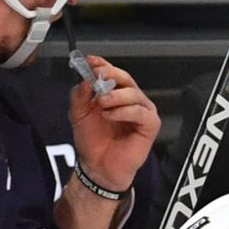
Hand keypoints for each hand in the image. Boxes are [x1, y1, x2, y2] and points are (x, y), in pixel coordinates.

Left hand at [69, 55, 158, 192]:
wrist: (98, 166)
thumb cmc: (93, 141)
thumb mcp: (78, 114)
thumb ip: (80, 96)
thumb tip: (85, 79)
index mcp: (116, 94)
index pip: (113, 73)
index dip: (103, 65)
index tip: (90, 61)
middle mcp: (132, 100)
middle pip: (126, 79)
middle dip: (111, 75)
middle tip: (97, 79)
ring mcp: (143, 112)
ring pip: (134, 94)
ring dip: (115, 96)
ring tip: (100, 104)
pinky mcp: (150, 125)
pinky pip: (140, 112)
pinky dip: (124, 111)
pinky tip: (110, 116)